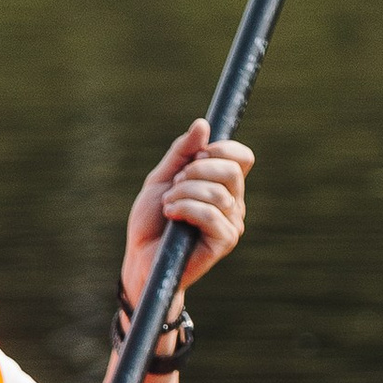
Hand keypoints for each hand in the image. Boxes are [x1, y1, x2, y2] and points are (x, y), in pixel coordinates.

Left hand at [121, 117, 250, 302]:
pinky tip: (171, 215)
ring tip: (168, 204)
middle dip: (196, 171)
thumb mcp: (162, 178)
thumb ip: (182, 153)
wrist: (140, 257)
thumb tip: (203, 125)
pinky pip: (212, 214)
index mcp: (223, 186)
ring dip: (184, 193)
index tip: (196, 155)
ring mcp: (231, 223)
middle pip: (232, 171)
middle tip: (175, 184)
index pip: (242, 157)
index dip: (222, 149)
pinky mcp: (225, 241)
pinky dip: (185, 208)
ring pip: (218, 193)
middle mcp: (233, 203)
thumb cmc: (152, 221)